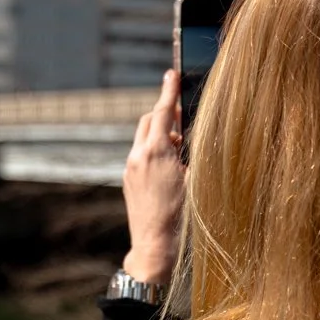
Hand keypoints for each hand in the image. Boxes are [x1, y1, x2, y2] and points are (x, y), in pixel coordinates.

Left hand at [121, 69, 186, 284]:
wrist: (154, 245)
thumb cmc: (180, 216)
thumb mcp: (192, 179)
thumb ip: (186, 154)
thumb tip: (181, 140)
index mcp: (155, 152)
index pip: (161, 112)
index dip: (168, 91)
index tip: (170, 74)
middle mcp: (137, 156)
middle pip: (148, 121)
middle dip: (163, 115)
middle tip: (180, 119)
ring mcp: (129, 169)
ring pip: (143, 139)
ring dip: (159, 136)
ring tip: (179, 151)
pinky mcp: (127, 180)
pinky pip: (140, 156)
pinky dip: (153, 152)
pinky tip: (168, 168)